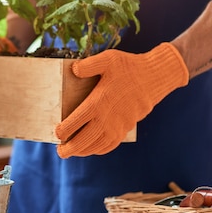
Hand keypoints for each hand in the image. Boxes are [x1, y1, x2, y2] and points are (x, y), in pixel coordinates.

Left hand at [55, 42, 188, 157]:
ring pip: (97, 145)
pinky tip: (91, 149)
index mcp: (99, 101)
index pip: (76, 121)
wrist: (155, 77)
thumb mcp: (108, 59)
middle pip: (84, 139)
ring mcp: (118, 125)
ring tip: (71, 152)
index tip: (56, 133)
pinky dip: (99, 150)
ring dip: (83, 151)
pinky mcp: (126, 128)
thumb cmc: (129, 67)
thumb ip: (89, 65)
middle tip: (60, 151)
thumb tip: (74, 70)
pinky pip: (111, 144)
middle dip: (70, 148)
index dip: (64, 130)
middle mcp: (107, 117)